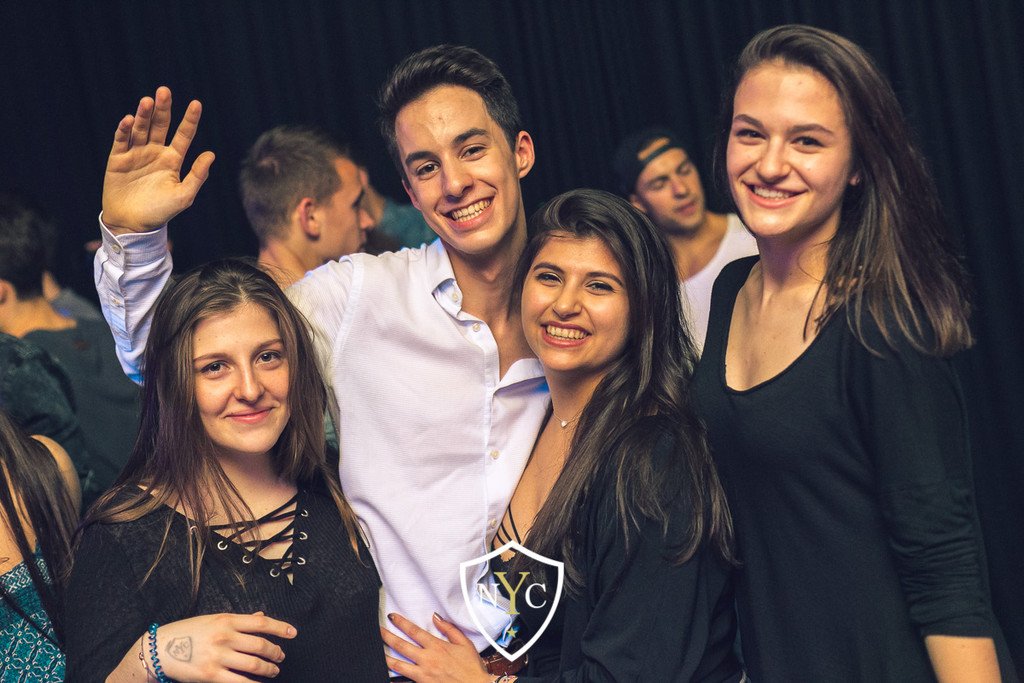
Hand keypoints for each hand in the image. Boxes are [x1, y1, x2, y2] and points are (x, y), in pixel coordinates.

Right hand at [102, 86, 214, 232]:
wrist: (132, 225)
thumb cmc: (161, 212)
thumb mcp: (183, 196)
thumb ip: (197, 175)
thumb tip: (211, 154)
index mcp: (173, 159)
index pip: (183, 135)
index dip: (190, 119)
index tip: (196, 103)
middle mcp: (155, 152)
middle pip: (160, 125)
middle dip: (163, 109)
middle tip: (164, 91)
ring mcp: (136, 154)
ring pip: (141, 129)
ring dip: (144, 115)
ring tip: (147, 101)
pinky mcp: (117, 159)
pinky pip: (121, 140)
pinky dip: (125, 130)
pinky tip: (129, 120)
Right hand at [145, 612, 294, 682]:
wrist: (159, 648)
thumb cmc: (188, 632)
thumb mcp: (213, 619)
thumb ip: (238, 621)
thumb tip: (261, 616)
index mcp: (227, 620)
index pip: (261, 623)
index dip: (281, 628)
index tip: (293, 633)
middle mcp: (225, 637)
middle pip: (261, 645)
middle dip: (276, 653)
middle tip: (280, 657)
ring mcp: (218, 656)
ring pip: (254, 665)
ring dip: (269, 669)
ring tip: (273, 671)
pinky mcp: (211, 675)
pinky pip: (240, 682)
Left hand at [381, 612, 491, 682]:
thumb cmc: (471, 667)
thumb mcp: (464, 643)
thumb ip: (449, 629)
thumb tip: (436, 617)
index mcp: (437, 646)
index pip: (414, 631)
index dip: (401, 623)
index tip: (392, 617)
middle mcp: (427, 659)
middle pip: (401, 645)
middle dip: (387, 636)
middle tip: (378, 630)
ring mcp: (423, 674)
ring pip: (398, 665)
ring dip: (386, 656)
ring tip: (377, 651)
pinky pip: (404, 680)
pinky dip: (395, 677)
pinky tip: (388, 673)